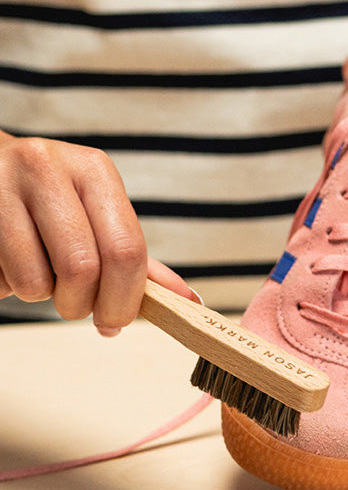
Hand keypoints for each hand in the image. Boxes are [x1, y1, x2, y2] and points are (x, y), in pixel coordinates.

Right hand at [0, 134, 197, 332]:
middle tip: (75, 306)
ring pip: (35, 282)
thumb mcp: (97, 216)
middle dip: (82, 306)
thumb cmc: (52, 202)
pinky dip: (8, 287)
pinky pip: (1, 283)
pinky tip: (8, 258)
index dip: (124, 300)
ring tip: (35, 267)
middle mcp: (47, 168)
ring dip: (40, 295)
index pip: (125, 249)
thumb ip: (136, 259)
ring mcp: (2, 186)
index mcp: (93, 170)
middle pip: (82, 269)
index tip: (115, 321)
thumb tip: (187, 299)